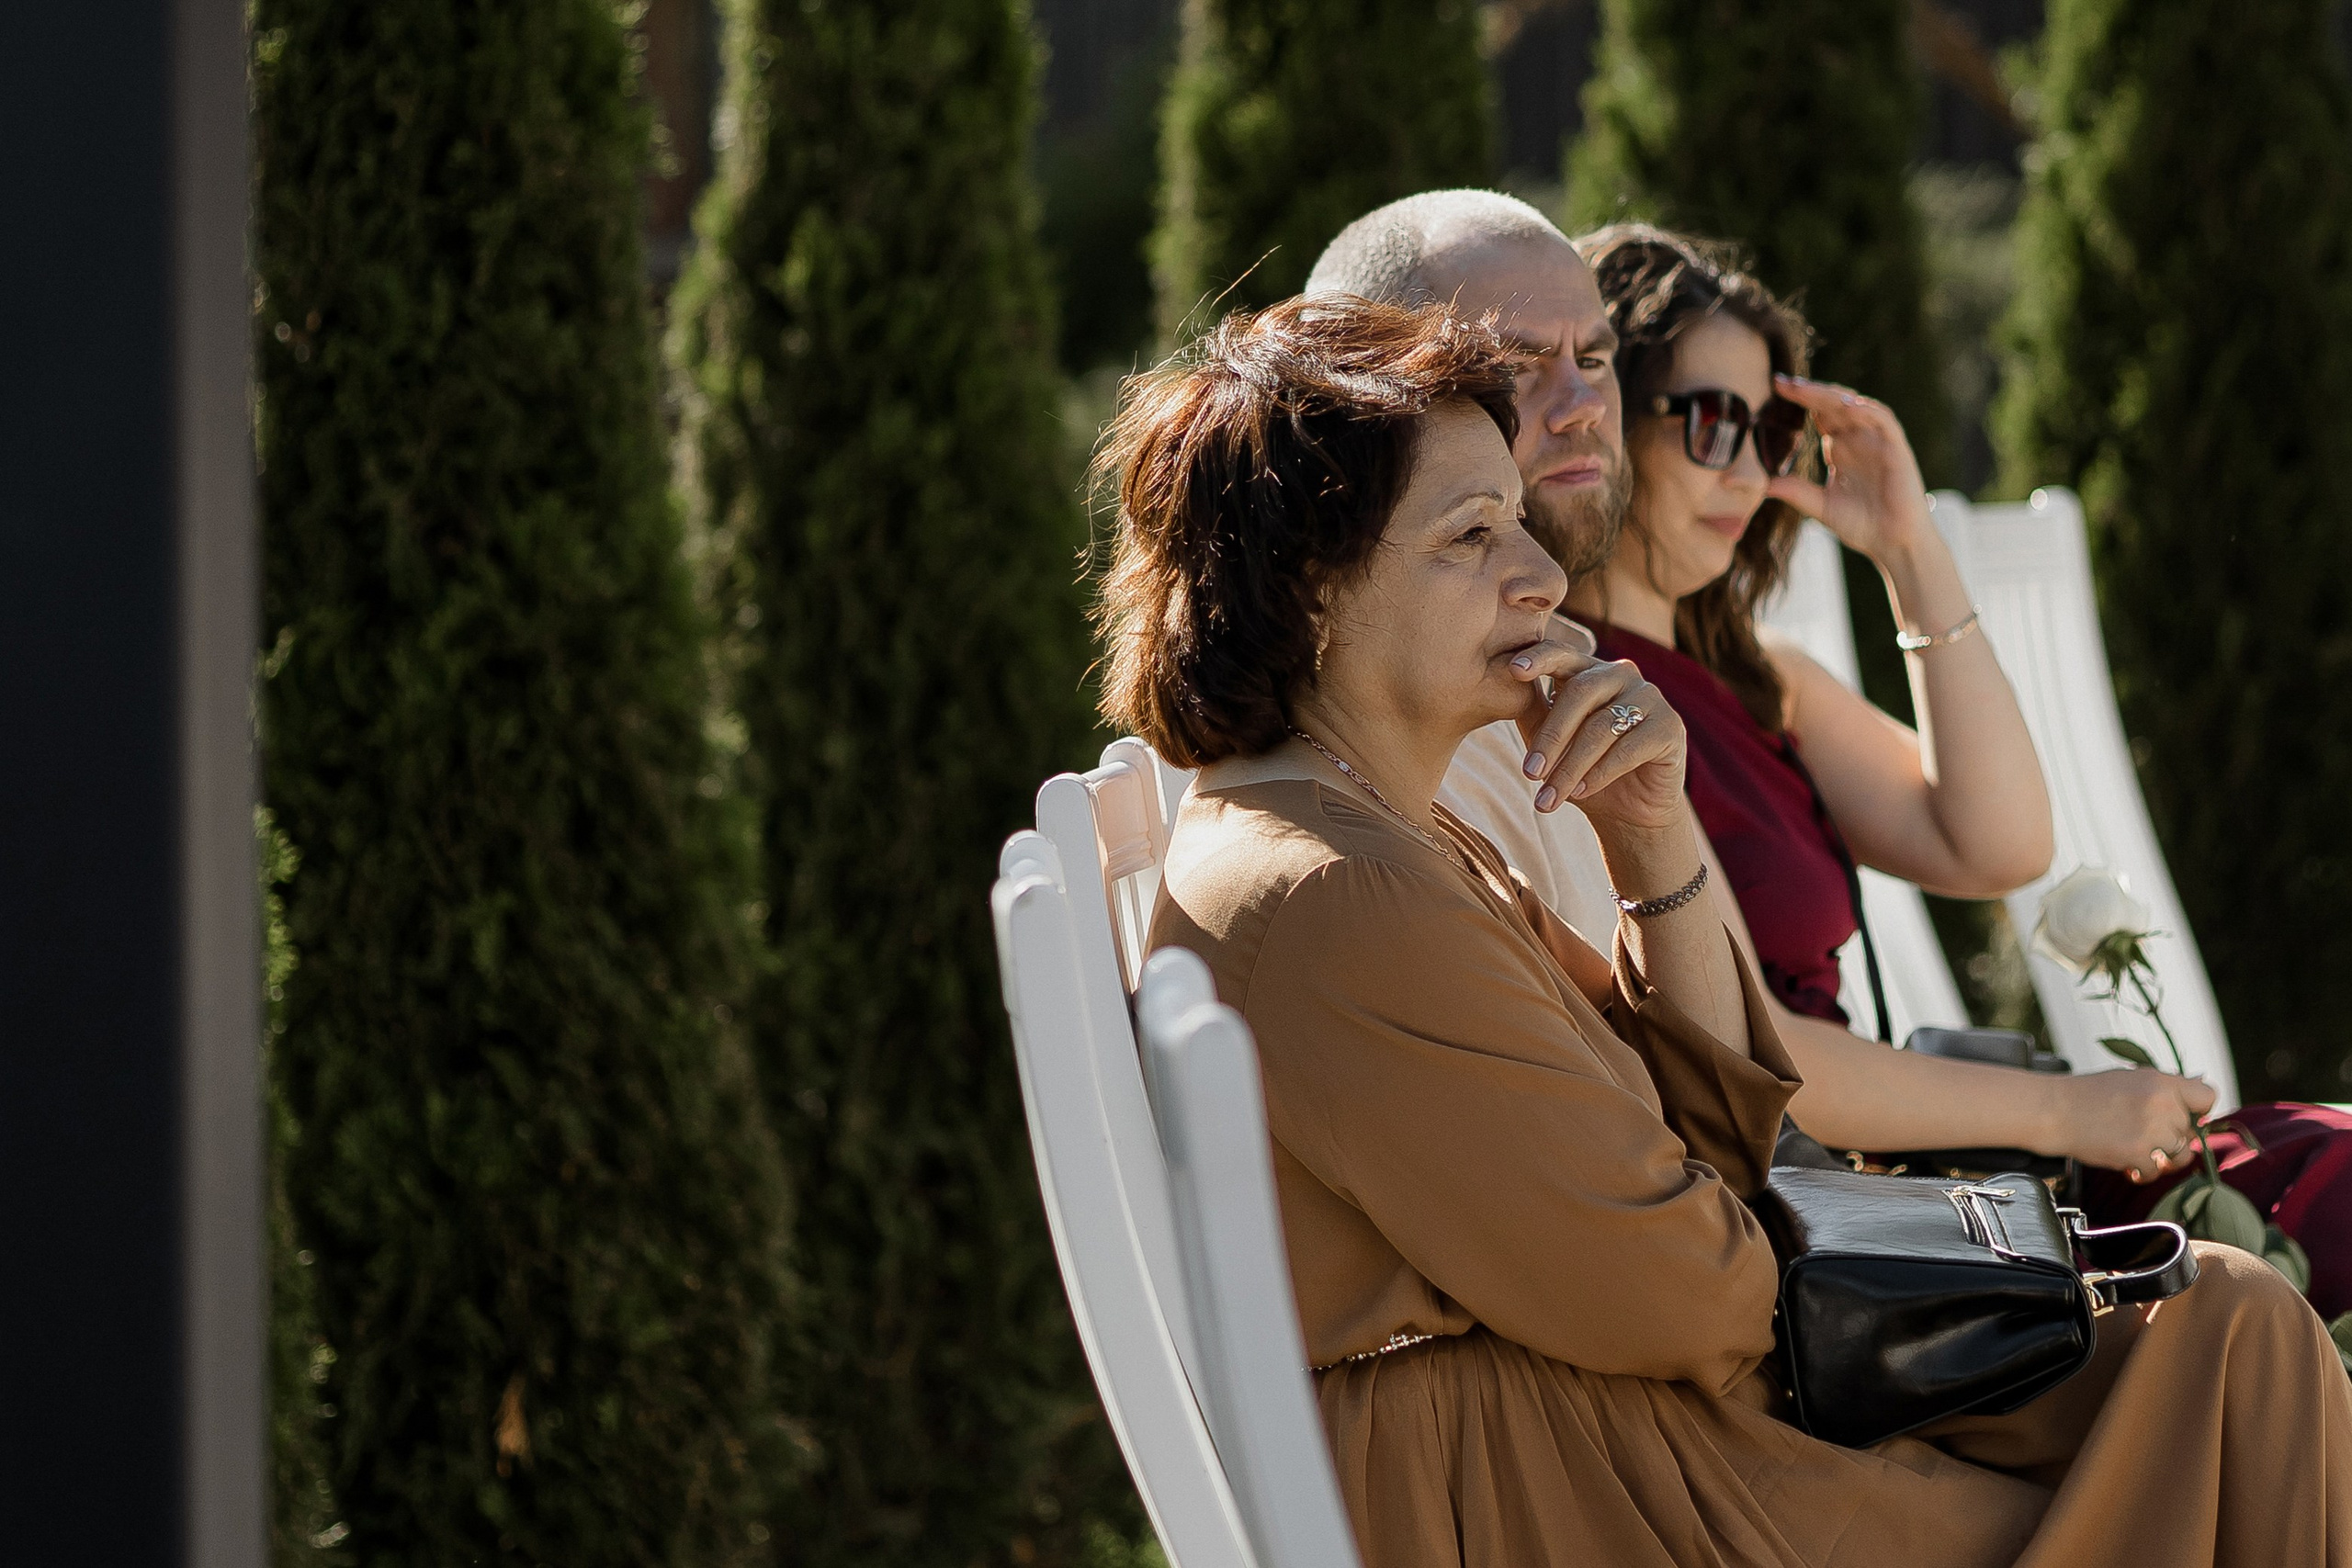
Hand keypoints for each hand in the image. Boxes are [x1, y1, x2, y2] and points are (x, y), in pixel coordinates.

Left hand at [1507, 639, 1686, 836]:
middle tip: (1529, 774)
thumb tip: (1501, 686)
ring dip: (1571, 767)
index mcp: (1588, 670)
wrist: (1628, 812)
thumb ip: (1533, 712)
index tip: (1514, 670)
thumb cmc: (1582, 771)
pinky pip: (1630, 747)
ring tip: (1550, 798)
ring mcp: (1650, 697)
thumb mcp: (1551, 742)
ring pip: (1602, 726)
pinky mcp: (1670, 727)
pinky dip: (1602, 772)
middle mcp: (1622, 675)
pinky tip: (1582, 793)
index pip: (1562, 654)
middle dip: (1551, 737)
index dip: (1539, 658)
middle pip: (1580, 693)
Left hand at [1763, 373, 1931, 564]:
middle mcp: (1858, 439)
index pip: (1817, 415)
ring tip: (1805, 389)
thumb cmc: (1862, 526)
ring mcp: (1878, 441)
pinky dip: (1866, 410)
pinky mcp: (1897, 448)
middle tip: (1781, 382)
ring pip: (1855, 406)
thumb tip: (1758, 485)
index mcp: (1840, 448)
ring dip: (1832, 395)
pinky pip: (1883, 420)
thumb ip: (1793, 491)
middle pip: (1832, 405)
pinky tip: (1846, 406)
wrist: (1894, 544)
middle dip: (1808, 392)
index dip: (1798, 400)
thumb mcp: (1819, 506)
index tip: (1773, 387)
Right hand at [2046, 1067, 2218, 1177]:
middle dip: (2170, 1135)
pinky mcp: (2138, 1155)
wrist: (2054, 1111)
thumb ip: (2167, 1087)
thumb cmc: (2088, 1094)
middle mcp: (2162, 1106)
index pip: (2207, 1097)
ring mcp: (2152, 1132)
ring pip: (2179, 1155)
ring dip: (2161, 1156)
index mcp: (2162, 1083)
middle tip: (2141, 1131)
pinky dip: (2141, 1171)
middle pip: (2190, 1131)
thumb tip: (2202, 1088)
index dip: (2197, 1110)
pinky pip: (2155, 1172)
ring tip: (2135, 1147)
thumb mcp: (2131, 1078)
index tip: (2182, 1116)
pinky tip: (2125, 1159)